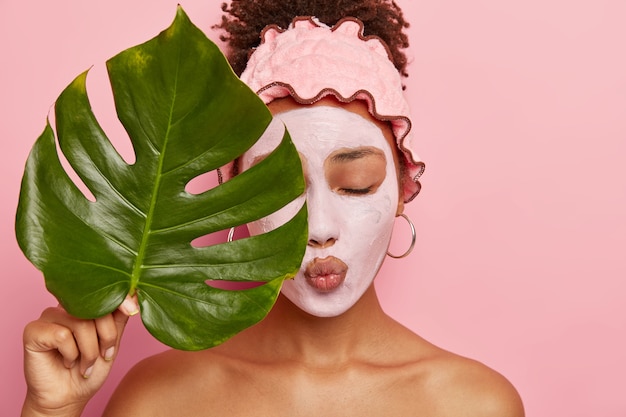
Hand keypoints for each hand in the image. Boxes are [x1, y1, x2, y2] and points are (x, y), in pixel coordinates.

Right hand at [21, 296, 138, 416]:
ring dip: (89, 350)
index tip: (132, 309)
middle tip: (104, 356)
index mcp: (83, 305)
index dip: (120, 300)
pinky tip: (67, 362)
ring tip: (85, 364)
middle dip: (107, 336)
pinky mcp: (33, 330)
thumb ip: (119, 318)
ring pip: (80, 323)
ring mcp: (48, 316)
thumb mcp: (112, 342)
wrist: (69, 397)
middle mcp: (65, 306)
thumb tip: (133, 292)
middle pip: (95, 308)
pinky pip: (61, 335)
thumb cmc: (90, 369)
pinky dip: (70, 354)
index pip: (104, 293)